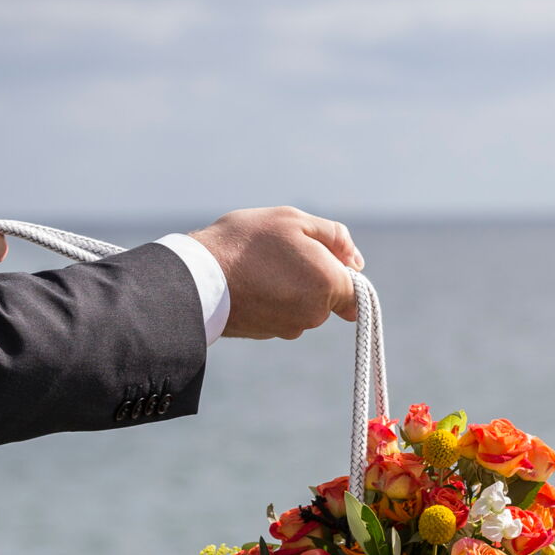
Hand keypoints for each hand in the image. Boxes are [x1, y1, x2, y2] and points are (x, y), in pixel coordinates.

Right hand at [190, 207, 361, 339]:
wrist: (198, 277)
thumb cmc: (247, 242)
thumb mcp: (294, 220)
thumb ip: (335, 237)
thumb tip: (356, 261)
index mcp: (328, 285)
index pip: (355, 291)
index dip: (341, 271)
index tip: (319, 255)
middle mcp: (314, 314)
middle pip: (327, 296)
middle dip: (312, 275)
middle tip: (280, 251)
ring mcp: (290, 328)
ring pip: (302, 305)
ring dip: (290, 287)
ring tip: (260, 264)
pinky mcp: (267, 334)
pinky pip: (280, 313)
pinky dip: (271, 299)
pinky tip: (250, 280)